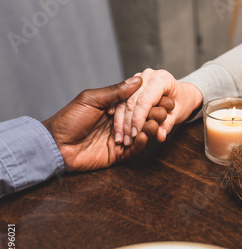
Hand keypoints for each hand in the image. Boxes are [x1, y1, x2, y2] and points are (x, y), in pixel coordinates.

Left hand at [42, 77, 169, 170]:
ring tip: (155, 123)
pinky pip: (135, 149)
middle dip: (154, 114)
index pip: (137, 103)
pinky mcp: (118, 154)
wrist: (55, 144)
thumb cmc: (69, 119)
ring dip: (150, 127)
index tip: (164, 97)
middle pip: (143, 118)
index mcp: (113, 107)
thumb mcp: (92, 100)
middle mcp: (119, 123)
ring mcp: (120, 138)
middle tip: (163, 111)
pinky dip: (142, 142)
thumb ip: (116, 91)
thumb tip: (137, 79)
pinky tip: (145, 135)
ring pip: (141, 133)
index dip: (151, 100)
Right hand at [113, 68, 202, 144]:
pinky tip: (116, 129)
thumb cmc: (182, 101)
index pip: (145, 100)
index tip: (135, 134)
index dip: (138, 119)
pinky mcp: (131, 84)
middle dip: (128, 123)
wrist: (182, 93)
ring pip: (123, 101)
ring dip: (120, 121)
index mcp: (162, 79)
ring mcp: (138, 78)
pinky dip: (118, 116)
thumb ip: (168, 124)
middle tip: (126, 140)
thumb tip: (159, 136)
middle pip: (132, 101)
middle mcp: (148, 75)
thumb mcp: (179, 113)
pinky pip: (121, 100)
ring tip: (120, 139)